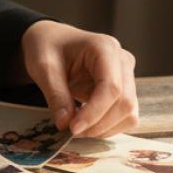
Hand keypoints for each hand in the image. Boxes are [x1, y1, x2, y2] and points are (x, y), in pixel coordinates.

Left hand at [17, 21, 137, 137]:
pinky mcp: (125, 90)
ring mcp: (127, 75)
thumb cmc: (46, 47)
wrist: (51, 41)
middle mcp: (122, 60)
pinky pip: (125, 116)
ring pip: (129, 113)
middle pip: (124, 103)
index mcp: (104, 47)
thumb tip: (65, 124)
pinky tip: (86, 123)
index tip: (73, 128)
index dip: (95, 112)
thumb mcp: (43, 67)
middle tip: (71, 131)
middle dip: (98, 123)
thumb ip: (55, 94)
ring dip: (104, 128)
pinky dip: (107, 126)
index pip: (111, 87)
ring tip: (76, 127)